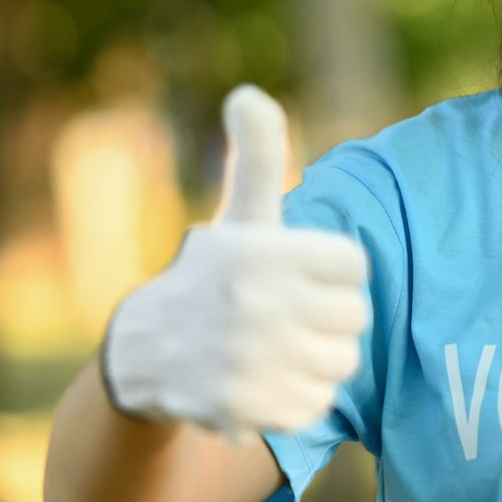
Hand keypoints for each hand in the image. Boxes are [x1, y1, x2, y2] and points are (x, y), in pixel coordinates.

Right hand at [98, 85, 370, 438]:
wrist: (147, 353)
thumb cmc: (213, 276)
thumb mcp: (238, 215)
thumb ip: (259, 155)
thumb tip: (248, 93)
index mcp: (263, 251)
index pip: (354, 267)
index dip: (330, 273)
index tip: (296, 275)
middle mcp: (255, 303)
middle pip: (355, 318)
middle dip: (326, 317)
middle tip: (286, 314)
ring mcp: (252, 359)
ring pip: (341, 363)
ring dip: (315, 358)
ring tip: (276, 346)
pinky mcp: (249, 407)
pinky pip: (317, 404)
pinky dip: (297, 397)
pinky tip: (265, 380)